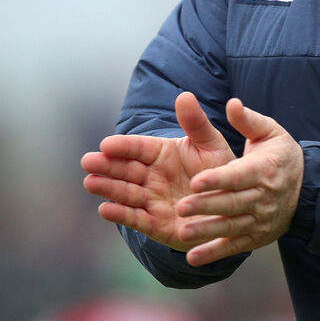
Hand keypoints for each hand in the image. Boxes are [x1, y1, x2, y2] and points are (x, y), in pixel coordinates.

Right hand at [81, 93, 303, 266]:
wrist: (232, 205)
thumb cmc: (220, 171)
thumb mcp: (211, 144)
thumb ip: (196, 123)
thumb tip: (184, 95)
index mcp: (163, 154)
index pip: (138, 148)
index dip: (123, 146)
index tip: (106, 143)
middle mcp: (153, 176)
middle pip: (126, 170)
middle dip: (107, 166)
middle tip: (87, 162)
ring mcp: (153, 200)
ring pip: (126, 193)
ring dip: (108, 188)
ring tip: (90, 183)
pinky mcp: (156, 224)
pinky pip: (137, 219)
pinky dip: (121, 215)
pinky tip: (105, 209)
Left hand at [174, 97, 303, 266]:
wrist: (308, 189)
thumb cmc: (281, 155)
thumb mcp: (270, 132)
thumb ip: (248, 120)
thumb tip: (232, 103)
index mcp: (263, 169)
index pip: (239, 176)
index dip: (218, 179)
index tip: (195, 181)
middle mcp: (263, 197)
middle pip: (232, 203)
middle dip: (207, 206)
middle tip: (181, 207)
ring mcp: (260, 220)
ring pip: (231, 227)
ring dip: (207, 232)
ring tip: (183, 233)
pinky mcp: (256, 237)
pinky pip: (234, 246)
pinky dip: (214, 254)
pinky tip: (193, 258)